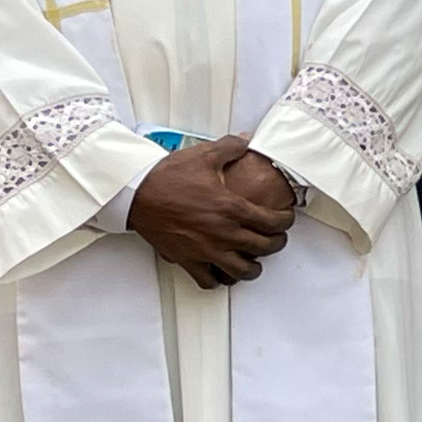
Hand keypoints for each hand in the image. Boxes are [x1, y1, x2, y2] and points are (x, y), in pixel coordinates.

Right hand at [128, 135, 295, 286]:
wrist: (135, 194)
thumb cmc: (166, 177)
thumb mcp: (203, 155)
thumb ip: (231, 147)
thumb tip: (247, 140)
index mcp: (231, 208)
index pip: (273, 222)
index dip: (286, 221)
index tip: (285, 218)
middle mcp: (223, 233)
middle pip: (264, 247)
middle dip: (276, 243)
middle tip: (275, 237)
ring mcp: (206, 250)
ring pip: (242, 271)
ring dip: (253, 267)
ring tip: (254, 260)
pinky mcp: (187, 260)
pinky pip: (209, 281)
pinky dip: (219, 279)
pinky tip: (222, 272)